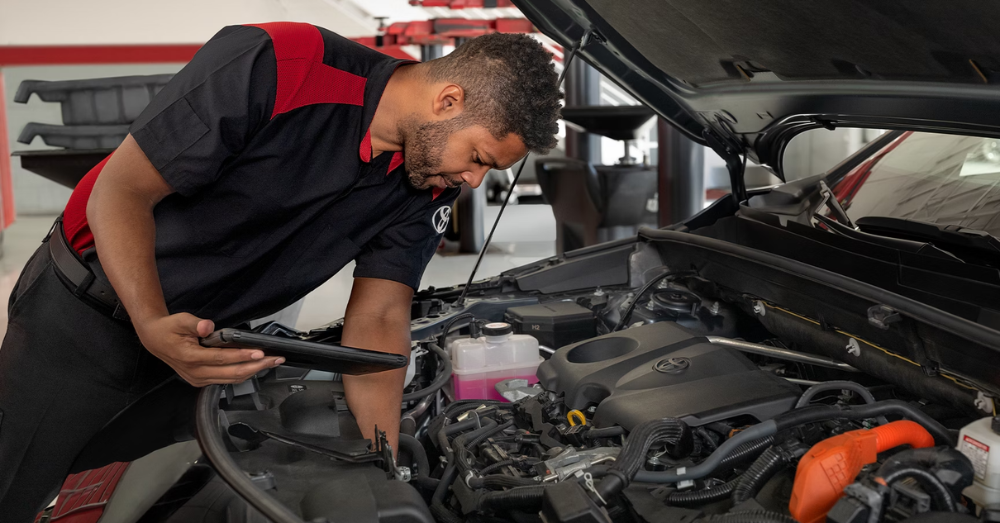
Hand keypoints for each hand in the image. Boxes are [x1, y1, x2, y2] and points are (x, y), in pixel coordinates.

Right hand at [137, 313, 283, 386]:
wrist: (154, 340)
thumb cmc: (169, 329)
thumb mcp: (180, 320)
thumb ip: (195, 323)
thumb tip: (208, 326)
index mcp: (190, 358)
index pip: (221, 359)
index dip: (241, 356)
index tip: (259, 352)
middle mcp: (195, 373)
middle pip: (231, 373)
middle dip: (256, 366)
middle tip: (275, 359)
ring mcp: (198, 379)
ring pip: (231, 379)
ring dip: (253, 371)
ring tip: (271, 362)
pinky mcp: (201, 380)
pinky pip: (226, 380)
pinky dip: (242, 373)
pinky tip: (255, 366)